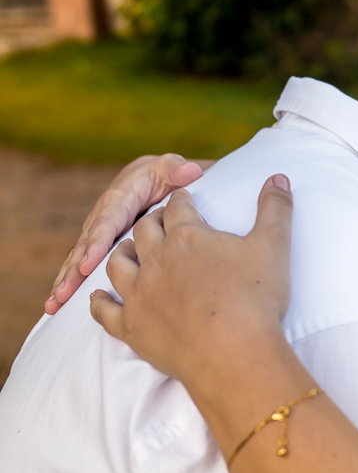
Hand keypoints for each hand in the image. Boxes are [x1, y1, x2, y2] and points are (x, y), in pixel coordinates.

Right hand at [46, 154, 209, 314]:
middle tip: (63, 294)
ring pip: (79, 257)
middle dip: (74, 270)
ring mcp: (98, 231)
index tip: (89, 264)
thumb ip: (175, 169)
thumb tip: (189, 171)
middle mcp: (102, 216)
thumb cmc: (161, 174)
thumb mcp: (168, 168)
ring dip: (66, 281)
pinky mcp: (98, 243)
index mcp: (119, 199)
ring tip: (53, 304)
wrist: (149, 177)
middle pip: (86, 245)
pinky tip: (57, 304)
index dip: (98, 243)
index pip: (108, 222)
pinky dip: (69, 282)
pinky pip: (82, 263)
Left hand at [90, 174, 291, 381]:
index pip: (179, 207)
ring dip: (121, 253)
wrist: (232, 353)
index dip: (181, 199)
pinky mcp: (131, 327)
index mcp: (187, 237)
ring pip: (118, 264)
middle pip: (144, 231)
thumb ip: (276, 208)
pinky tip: (98, 297)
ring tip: (127, 250)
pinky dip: (99, 301)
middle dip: (151, 221)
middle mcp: (156, 259)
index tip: (183, 197)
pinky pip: (104, 311)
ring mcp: (139, 294)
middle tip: (158, 221)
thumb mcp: (273, 246)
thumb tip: (279, 176)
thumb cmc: (255, 298)